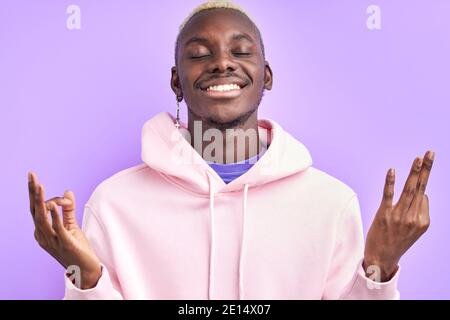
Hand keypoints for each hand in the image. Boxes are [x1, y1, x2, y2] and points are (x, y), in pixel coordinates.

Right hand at [28, 171, 101, 288]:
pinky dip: (55, 216)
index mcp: (42, 231)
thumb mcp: (71, 226)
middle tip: (31, 176)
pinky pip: (58, 228)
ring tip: (40, 186)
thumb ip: (68, 209)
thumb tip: (67, 191)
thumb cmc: (76, 248)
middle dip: (33, 193)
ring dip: (41, 201)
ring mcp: (52, 241)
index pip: (37, 209)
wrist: (85, 269)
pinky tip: (53, 205)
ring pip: (43, 218)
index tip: (34, 177)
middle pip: (35, 211)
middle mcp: (43, 236)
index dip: (36, 193)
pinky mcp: (65, 244)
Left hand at [364, 150, 434, 281]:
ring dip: (414, 172)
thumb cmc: (397, 241)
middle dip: (426, 169)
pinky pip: (388, 195)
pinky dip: (390, 182)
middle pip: (421, 188)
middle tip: (430, 152)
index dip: (417, 193)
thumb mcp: (415, 231)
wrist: (382, 258)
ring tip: (419, 158)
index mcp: (423, 221)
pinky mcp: (384, 214)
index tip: (410, 200)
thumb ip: (419, 212)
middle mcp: (413, 218)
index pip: (423, 196)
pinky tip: (392, 170)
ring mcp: (399, 216)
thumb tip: (421, 194)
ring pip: (408, 189)